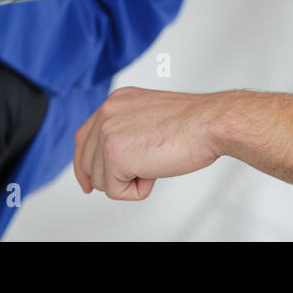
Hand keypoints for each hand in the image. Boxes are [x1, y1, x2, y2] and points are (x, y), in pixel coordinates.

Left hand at [73, 88, 222, 199]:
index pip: (84, 138)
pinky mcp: (114, 155)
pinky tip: (155, 171)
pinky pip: (115, 191)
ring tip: (155, 163)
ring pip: (101, 180)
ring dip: (130, 181)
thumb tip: (117, 157)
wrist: (208, 123)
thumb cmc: (191, 123)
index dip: (85, 164)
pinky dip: (138, 190)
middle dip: (111, 177)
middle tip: (141, 172)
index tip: (89, 181)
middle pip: (87, 163)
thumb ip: (127, 129)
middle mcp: (107, 113)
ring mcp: (108, 133)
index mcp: (115, 101)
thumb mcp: (149, 116)